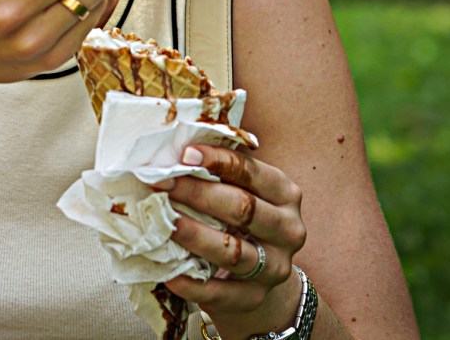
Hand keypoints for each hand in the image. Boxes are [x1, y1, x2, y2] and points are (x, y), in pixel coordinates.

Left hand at [153, 144, 306, 334]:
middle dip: (197, 193)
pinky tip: (169, 272)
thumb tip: (173, 151)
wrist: (260, 280)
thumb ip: (220, 174)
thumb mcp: (243, 193)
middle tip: (162, 184)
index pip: (251, 172)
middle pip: (242, 207)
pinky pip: (220, 292)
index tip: (183, 154)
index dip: (217, 161)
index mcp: (285, 194)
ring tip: (163, 223)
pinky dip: (192, 283)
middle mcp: (288, 230)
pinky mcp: (255, 299)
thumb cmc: (242, 223)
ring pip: (232, 250)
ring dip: (193, 235)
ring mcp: (275, 267)